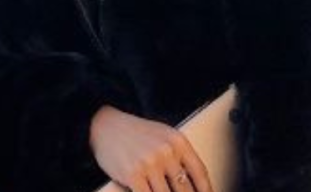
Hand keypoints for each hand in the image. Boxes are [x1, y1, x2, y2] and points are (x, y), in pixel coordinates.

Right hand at [89, 106, 213, 191]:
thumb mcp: (163, 136)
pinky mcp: (133, 175)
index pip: (200, 173)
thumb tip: (193, 184)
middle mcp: (166, 152)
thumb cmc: (134, 133)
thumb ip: (178, 156)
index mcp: (178, 141)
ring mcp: (150, 164)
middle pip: (185, 189)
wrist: (104, 126)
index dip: (206, 190)